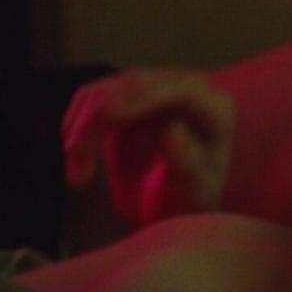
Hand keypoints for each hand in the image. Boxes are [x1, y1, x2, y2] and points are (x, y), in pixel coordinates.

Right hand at [62, 69, 234, 227]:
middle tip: (74, 153)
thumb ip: (186, 162)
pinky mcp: (125, 97)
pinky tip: (74, 160)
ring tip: (78, 175)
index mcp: (216, 108)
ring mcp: (154, 88)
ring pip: (106, 91)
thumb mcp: (192, 191)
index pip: (182, 90)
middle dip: (99, 118)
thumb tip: (173, 130)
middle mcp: (187, 88)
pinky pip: (91, 100)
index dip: (144, 97)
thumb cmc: (189, 200)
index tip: (108, 116)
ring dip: (82, 127)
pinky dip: (75, 127)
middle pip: (135, 85)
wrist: (169, 206)